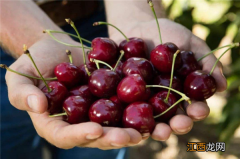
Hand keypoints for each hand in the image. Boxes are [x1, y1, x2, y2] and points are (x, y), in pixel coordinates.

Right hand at [5, 35, 141, 148]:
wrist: (58, 50)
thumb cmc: (36, 63)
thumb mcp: (21, 76)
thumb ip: (22, 93)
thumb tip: (37, 106)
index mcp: (56, 124)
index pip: (65, 136)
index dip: (80, 136)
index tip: (95, 130)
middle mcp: (79, 123)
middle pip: (96, 136)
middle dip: (112, 138)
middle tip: (129, 137)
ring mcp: (96, 113)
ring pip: (114, 126)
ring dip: (131, 130)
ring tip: (147, 131)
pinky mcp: (110, 99)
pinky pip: (124, 108)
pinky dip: (138, 111)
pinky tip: (153, 112)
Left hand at [109, 18, 226, 139]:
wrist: (137, 26)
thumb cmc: (167, 34)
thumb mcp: (190, 43)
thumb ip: (207, 62)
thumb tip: (221, 86)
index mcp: (183, 91)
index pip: (193, 106)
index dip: (197, 111)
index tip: (197, 110)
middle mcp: (166, 99)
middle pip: (174, 118)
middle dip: (179, 125)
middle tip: (179, 125)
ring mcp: (146, 100)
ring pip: (153, 120)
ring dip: (158, 130)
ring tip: (160, 132)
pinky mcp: (127, 98)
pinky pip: (130, 110)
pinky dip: (133, 118)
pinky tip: (133, 122)